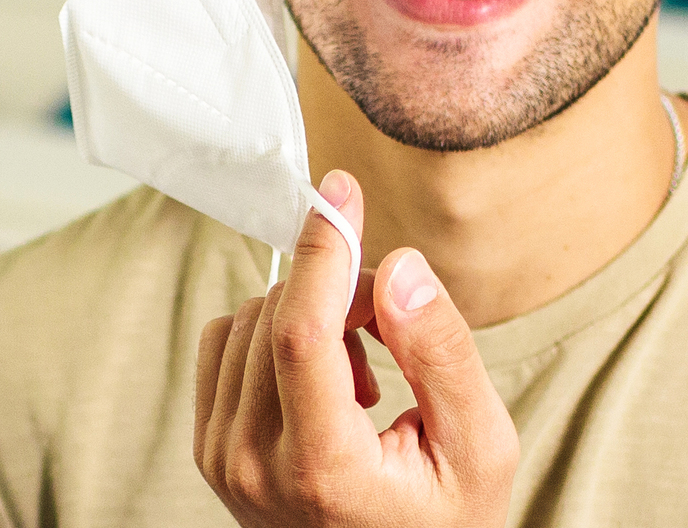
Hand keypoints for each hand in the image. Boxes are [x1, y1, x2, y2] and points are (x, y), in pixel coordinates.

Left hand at [195, 171, 517, 527]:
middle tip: (394, 326)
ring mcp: (220, 460)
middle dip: (339, 290)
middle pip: (277, 316)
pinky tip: (324, 381)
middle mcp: (253, 466)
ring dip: (310, 316)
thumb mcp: (480, 447)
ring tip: (366, 376)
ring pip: (246, 320)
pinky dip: (275, 335)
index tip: (342, 192)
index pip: (301, 333)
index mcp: (322, 470)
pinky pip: (224, 342)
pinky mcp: (208, 448)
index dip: (323, 250)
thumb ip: (443, 354)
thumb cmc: (443, 521)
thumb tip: (398, 267)